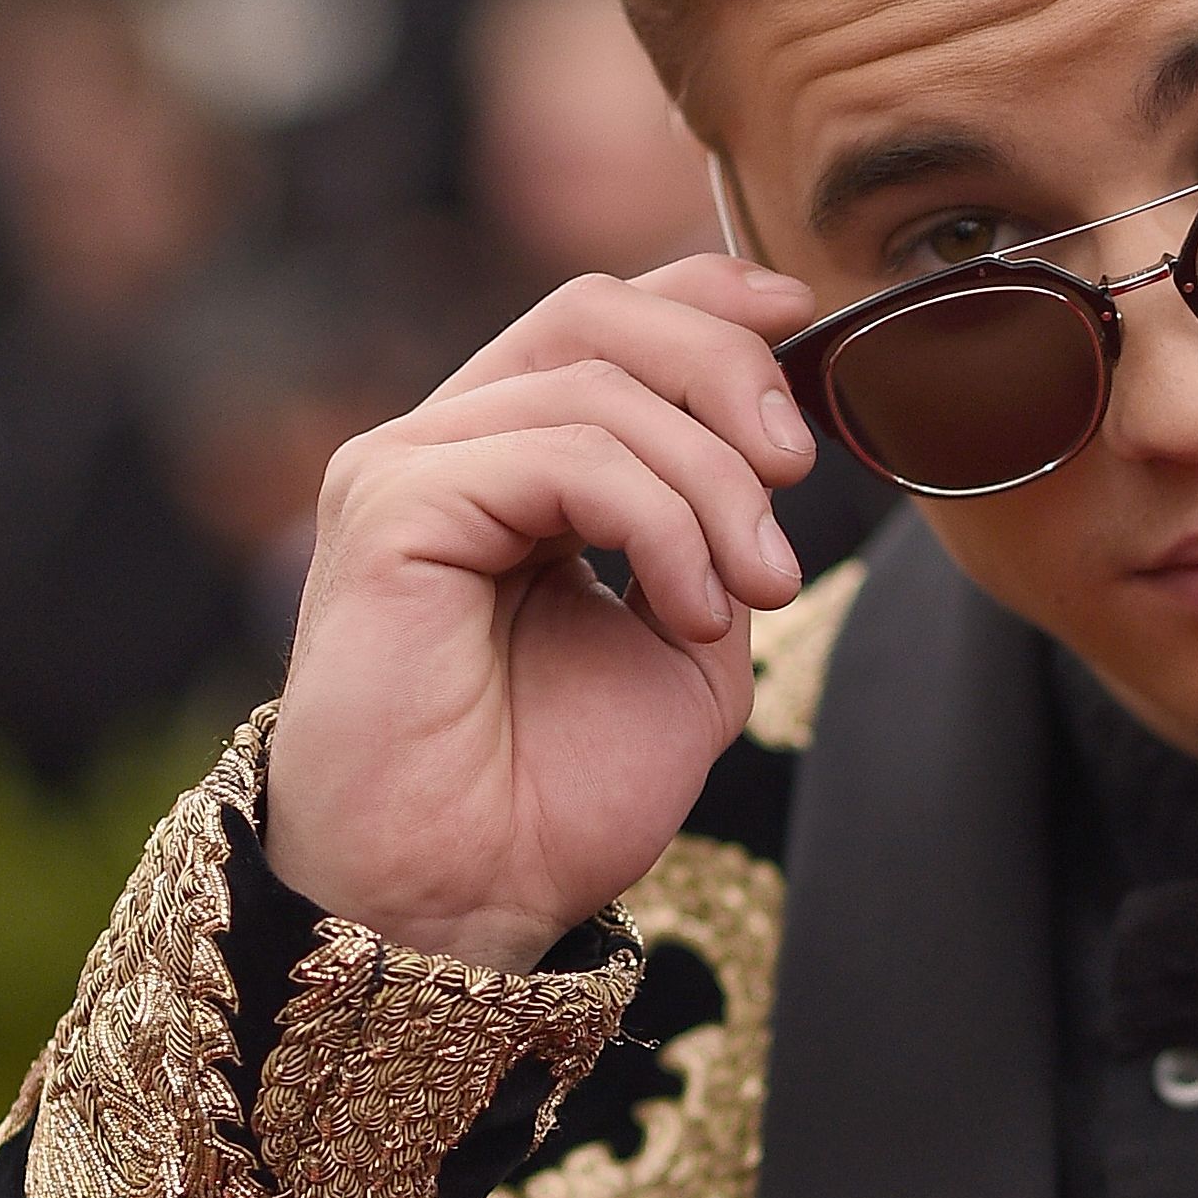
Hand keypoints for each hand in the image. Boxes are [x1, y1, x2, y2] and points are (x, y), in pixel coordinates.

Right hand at [264, 255, 818, 970]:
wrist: (470, 901)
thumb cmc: (558, 792)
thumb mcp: (690, 632)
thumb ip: (720, 521)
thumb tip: (774, 421)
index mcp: (508, 463)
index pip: (600, 320)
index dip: (704, 296)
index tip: (807, 316)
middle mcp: (446, 447)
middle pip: (597, 317)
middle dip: (726, 371)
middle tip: (798, 469)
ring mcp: (406, 468)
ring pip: (597, 389)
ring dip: (712, 485)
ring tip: (758, 589)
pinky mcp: (390, 507)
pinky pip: (562, 457)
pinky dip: (659, 522)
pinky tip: (691, 608)